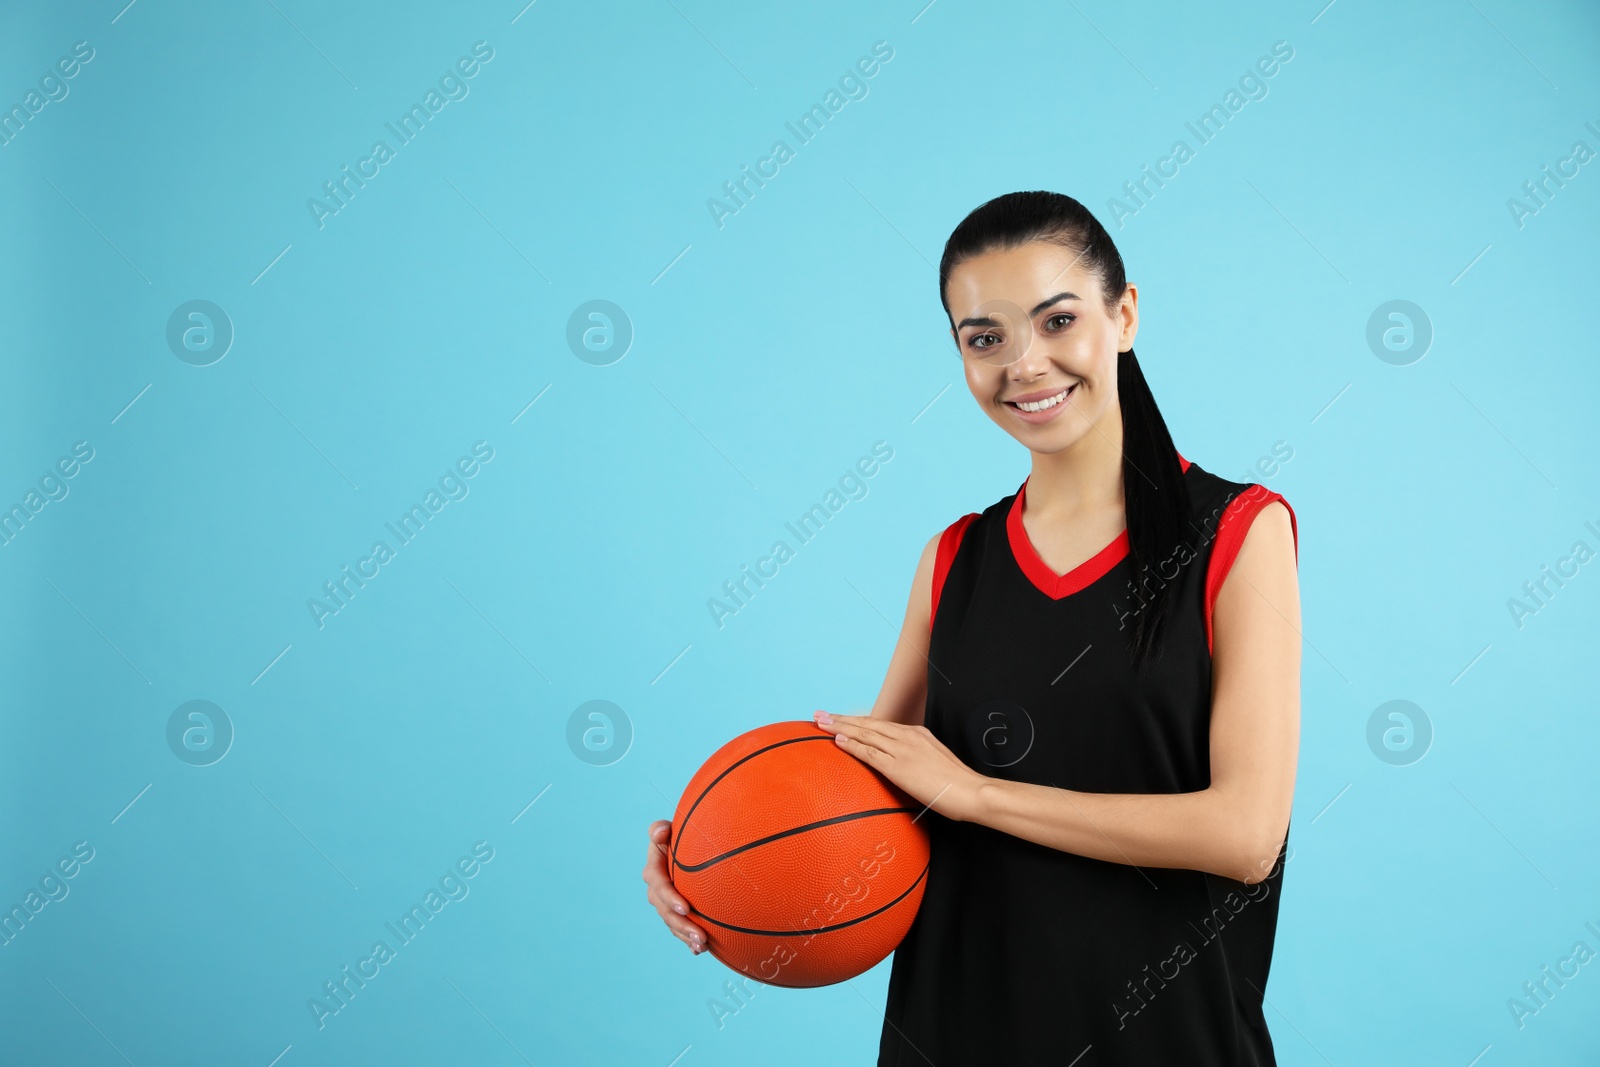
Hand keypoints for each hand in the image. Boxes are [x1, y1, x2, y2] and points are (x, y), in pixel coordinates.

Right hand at [642, 819, 708, 954]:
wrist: (686, 851)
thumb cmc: (678, 837)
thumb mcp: (666, 830)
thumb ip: (659, 829)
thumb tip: (660, 831)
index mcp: (654, 870)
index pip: (658, 884)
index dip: (669, 897)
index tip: (685, 908)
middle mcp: (656, 890)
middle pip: (666, 911)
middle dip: (682, 925)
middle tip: (702, 936)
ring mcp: (664, 904)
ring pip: (673, 923)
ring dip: (686, 937)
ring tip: (703, 946)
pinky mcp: (674, 913)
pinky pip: (679, 929)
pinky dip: (688, 941)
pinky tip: (699, 951)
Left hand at [811, 710, 986, 822]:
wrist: (971, 791)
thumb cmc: (957, 784)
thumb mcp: (935, 762)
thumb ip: (917, 760)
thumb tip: (905, 768)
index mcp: (917, 733)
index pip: (880, 724)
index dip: (857, 721)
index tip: (840, 718)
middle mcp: (908, 736)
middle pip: (867, 723)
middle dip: (841, 719)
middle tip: (819, 714)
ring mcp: (903, 750)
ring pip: (865, 733)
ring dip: (840, 727)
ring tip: (820, 722)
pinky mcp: (899, 767)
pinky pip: (870, 753)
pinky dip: (852, 746)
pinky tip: (837, 742)